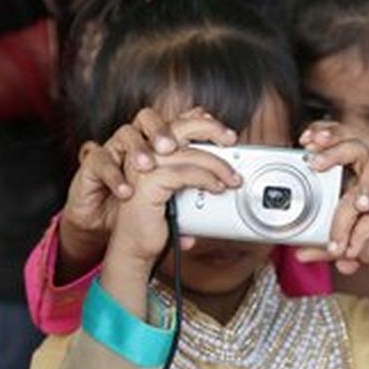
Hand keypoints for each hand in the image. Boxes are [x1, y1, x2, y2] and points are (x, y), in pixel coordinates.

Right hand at [58, 108, 238, 279]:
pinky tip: (216, 187)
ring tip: (232, 179)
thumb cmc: (158, 220)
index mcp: (151, 150)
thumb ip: (194, 174)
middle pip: (180, 126)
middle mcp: (145, 153)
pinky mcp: (147, 183)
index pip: (177, 123)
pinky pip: (184, 174)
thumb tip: (224, 165)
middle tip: (232, 140)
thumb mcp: (181, 192)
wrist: (136, 247)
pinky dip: (206, 179)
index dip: (201, 120)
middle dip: (210, 128)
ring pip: (188, 153)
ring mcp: (143, 166)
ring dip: (217, 164)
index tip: (223, 130)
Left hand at [297, 126, 368, 306]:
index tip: (303, 141)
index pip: (340, 139)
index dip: (323, 134)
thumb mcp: (356, 235)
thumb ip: (331, 241)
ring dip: (365, 181)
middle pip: (355, 141)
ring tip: (355, 202)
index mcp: (360, 164)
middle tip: (316, 163)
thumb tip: (300, 254)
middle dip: (334, 148)